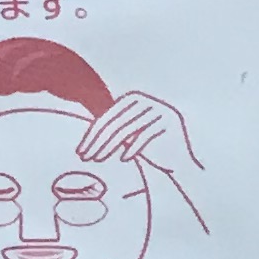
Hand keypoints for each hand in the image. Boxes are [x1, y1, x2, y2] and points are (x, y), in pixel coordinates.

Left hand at [78, 87, 202, 224]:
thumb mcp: (126, 135)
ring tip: (98, 160)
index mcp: (134, 98)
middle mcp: (146, 100)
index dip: (92, 135)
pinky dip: (133, 148)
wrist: (177, 160)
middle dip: (98, 142)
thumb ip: (110, 128)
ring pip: (127, 130)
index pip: (108, 117)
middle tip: (85, 157)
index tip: (81, 151)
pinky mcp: (169, 122)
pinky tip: (123, 159)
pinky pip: (146, 135)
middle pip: (115, 123)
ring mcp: (159, 110)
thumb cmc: (148, 147)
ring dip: (109, 146)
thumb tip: (82, 134)